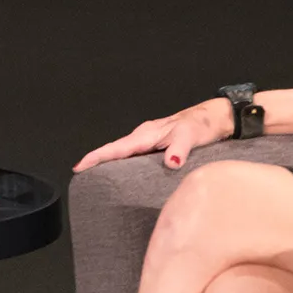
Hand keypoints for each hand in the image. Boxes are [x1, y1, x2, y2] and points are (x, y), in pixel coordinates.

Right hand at [74, 100, 233, 172]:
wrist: (213, 118)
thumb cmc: (201, 125)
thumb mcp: (191, 136)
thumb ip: (179, 149)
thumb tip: (170, 163)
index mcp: (146, 134)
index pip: (116, 148)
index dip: (96, 157)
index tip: (79, 167)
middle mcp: (143, 136)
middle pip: (113, 149)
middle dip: (94, 159)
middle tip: (78, 173)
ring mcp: (148, 139)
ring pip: (121, 150)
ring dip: (106, 159)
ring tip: (91, 173)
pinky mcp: (155, 143)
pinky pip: (131, 153)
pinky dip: (120, 160)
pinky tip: (119, 169)